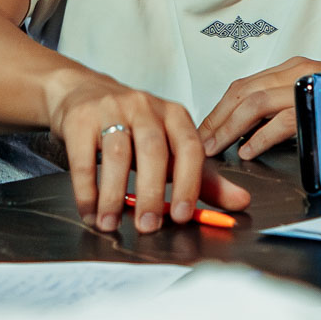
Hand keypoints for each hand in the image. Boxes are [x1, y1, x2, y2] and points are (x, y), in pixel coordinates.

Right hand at [46, 74, 250, 233]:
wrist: (84, 93)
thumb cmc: (133, 127)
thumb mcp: (170, 148)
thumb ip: (204, 178)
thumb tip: (240, 203)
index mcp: (174, 115)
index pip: (189, 147)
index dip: (189, 183)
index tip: (184, 215)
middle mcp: (145, 107)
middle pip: (153, 150)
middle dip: (152, 192)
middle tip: (148, 226)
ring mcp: (111, 109)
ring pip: (116, 154)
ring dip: (113, 194)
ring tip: (111, 223)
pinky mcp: (80, 119)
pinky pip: (83, 159)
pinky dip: (87, 190)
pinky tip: (90, 211)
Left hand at [197, 58, 320, 159]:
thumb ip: (295, 112)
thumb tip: (262, 134)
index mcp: (295, 69)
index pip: (245, 87)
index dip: (218, 110)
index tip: (203, 132)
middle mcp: (299, 71)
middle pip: (242, 92)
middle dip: (214, 120)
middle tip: (197, 144)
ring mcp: (313, 86)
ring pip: (256, 103)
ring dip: (229, 128)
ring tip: (215, 149)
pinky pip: (284, 120)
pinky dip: (261, 136)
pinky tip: (249, 151)